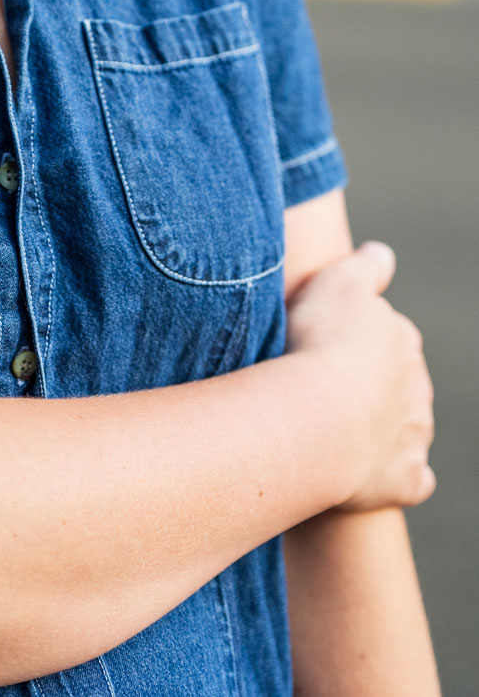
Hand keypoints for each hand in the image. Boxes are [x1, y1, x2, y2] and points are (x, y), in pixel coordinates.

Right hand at [286, 241, 434, 512]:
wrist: (319, 417)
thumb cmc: (321, 342)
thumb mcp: (339, 281)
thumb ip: (366, 266)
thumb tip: (382, 255)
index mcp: (402, 339)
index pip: (390, 333)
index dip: (358, 338)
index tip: (327, 342)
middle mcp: (417, 387)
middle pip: (398, 382)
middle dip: (373, 384)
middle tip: (324, 385)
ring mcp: (414, 435)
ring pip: (406, 429)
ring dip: (381, 428)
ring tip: (334, 427)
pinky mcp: (405, 480)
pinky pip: (409, 479)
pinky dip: (395, 475)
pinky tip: (368, 472)